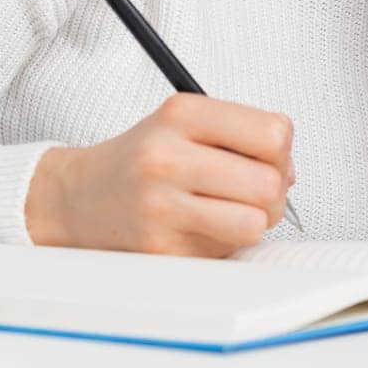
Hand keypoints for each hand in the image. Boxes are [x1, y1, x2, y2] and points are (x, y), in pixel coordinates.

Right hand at [24, 92, 295, 256]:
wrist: (78, 198)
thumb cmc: (140, 161)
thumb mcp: (183, 125)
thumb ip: (241, 138)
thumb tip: (290, 174)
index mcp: (180, 114)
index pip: (273, 132)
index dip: (279, 151)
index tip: (262, 157)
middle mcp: (167, 157)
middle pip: (270, 182)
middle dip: (272, 193)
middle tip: (249, 192)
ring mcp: (162, 206)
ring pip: (255, 223)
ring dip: (252, 223)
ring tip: (228, 213)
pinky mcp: (161, 249)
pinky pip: (227, 253)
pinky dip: (223, 245)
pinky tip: (197, 229)